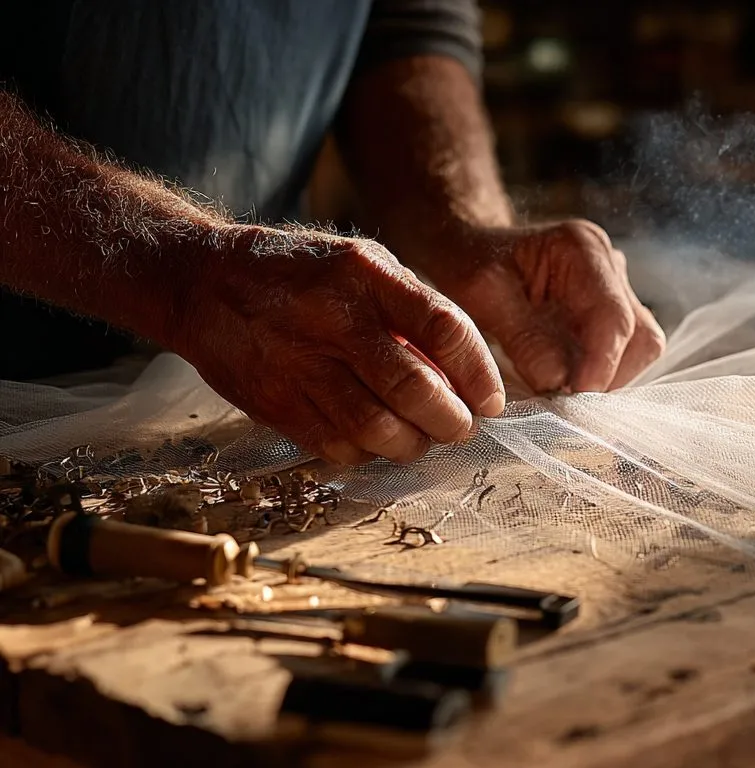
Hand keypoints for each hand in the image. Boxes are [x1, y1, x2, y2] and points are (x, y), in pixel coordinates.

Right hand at [169, 225, 504, 464]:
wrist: (201, 282)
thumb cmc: (300, 273)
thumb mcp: (362, 265)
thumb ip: (413, 310)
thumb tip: (465, 373)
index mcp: (365, 276)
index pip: (444, 328)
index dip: (478, 373)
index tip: (491, 399)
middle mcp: (333, 319)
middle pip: (414, 388)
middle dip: (452, 420)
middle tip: (462, 426)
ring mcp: (300, 365)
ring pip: (377, 428)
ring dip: (414, 444)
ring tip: (423, 437)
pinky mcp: (275, 403)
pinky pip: (338, 446)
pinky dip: (369, 453)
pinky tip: (376, 440)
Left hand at [426, 220, 664, 392]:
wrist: (468, 244)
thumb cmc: (470, 260)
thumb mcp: (481, 293)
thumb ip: (521, 336)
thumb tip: (556, 381)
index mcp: (582, 249)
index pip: (613, 316)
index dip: (601, 364)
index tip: (573, 397)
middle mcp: (610, 266)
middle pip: (640, 336)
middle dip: (608, 375)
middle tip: (564, 399)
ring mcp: (616, 289)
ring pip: (641, 348)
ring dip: (608, 377)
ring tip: (563, 389)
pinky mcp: (610, 312)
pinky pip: (625, 353)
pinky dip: (601, 373)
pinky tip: (567, 378)